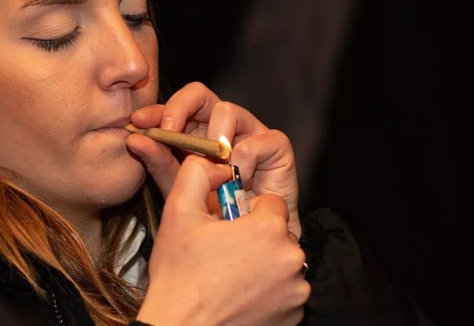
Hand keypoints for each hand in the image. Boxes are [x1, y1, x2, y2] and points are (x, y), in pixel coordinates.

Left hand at [127, 81, 301, 237]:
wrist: (247, 244)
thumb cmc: (212, 214)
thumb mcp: (177, 187)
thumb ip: (157, 161)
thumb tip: (133, 137)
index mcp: (196, 131)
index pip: (176, 107)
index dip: (157, 109)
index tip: (138, 122)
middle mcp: (222, 126)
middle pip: (199, 94)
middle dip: (179, 108)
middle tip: (170, 133)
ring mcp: (249, 133)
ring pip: (227, 110)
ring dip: (214, 139)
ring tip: (211, 170)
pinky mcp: (275, 146)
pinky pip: (257, 138)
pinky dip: (244, 159)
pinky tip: (239, 182)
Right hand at [136, 156, 309, 325]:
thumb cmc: (179, 275)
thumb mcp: (178, 212)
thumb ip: (197, 173)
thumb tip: (216, 162)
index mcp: (268, 229)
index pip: (271, 203)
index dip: (246, 212)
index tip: (226, 226)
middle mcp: (291, 260)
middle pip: (278, 233)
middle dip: (255, 237)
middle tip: (224, 252)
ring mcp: (295, 292)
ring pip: (282, 261)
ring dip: (263, 264)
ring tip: (229, 275)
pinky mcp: (293, 316)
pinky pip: (285, 290)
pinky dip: (268, 291)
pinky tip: (240, 295)